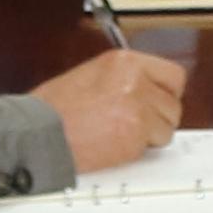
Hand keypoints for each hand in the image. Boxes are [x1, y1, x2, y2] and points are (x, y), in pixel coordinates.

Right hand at [46, 43, 186, 170]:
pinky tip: (115, 144)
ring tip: (122, 134)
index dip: (168, 94)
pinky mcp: (135, 135)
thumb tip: (147, 90)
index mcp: (125, 62)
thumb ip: (123, 79)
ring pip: (167, 128)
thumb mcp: (91, 76)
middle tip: (138, 125)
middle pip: (173, 104)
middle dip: (159, 118)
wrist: (39, 132)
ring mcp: (138, 108)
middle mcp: (136, 81)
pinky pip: (152, 147)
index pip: (172, 76)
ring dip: (150, 136)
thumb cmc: (54, 108)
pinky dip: (138, 150)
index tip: (160, 102)